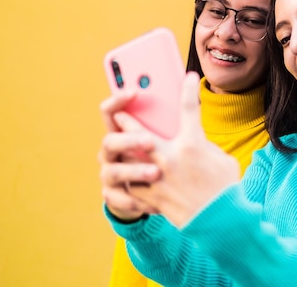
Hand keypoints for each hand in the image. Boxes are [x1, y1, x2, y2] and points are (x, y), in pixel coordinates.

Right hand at [98, 90, 160, 220]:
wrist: (145, 192)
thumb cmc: (160, 157)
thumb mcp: (165, 138)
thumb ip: (168, 124)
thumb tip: (186, 100)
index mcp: (121, 131)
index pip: (111, 111)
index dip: (118, 100)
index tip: (134, 92)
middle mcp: (111, 151)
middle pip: (111, 140)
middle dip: (129, 140)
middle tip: (150, 141)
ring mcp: (109, 173)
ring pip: (114, 170)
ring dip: (135, 171)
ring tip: (156, 173)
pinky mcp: (112, 195)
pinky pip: (118, 198)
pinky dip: (133, 200)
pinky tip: (152, 204)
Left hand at [125, 72, 240, 226]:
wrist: (218, 221)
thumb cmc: (224, 188)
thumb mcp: (220, 158)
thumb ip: (203, 144)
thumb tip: (191, 139)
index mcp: (192, 144)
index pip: (189, 107)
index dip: (189, 89)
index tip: (188, 78)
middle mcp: (170, 157)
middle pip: (140, 130)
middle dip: (128, 119)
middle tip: (121, 112)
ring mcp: (156, 177)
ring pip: (128, 155)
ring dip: (123, 147)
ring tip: (120, 142)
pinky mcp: (149, 195)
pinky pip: (131, 181)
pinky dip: (130, 174)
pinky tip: (130, 172)